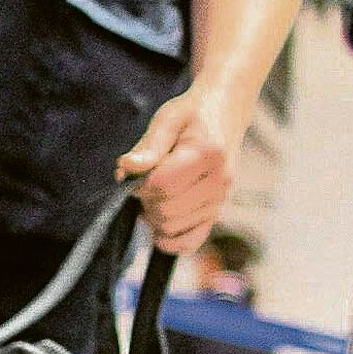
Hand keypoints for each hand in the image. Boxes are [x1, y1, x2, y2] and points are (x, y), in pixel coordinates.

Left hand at [117, 86, 250, 254]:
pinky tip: (158, 229)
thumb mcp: (168, 119)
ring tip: (155, 194)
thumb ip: (148, 147)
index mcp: (208, 154)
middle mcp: (219, 180)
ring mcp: (220, 199)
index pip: (162, 185)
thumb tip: (126, 169)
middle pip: (166, 211)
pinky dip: (170, 241)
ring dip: (154, 217)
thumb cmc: (192, 114)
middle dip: (145, 200)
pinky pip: (191, 241)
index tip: (136, 173)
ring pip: (172, 227)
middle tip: (144, 183)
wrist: (225, 112)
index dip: (139, 184)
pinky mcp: (217, 211)